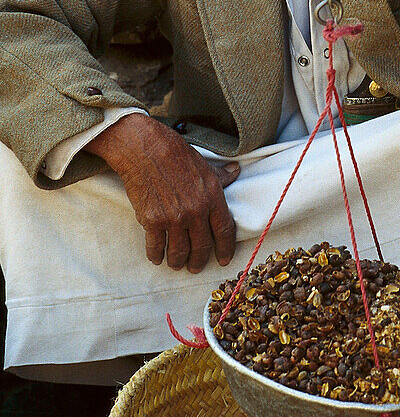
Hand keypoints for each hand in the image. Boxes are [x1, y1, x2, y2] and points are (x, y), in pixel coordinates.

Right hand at [87, 115, 238, 272]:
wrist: (145, 149)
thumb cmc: (175, 154)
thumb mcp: (204, 164)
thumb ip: (221, 175)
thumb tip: (236, 171)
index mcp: (212, 197)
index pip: (224, 230)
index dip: (225, 248)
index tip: (223, 259)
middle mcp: (196, 211)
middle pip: (202, 246)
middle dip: (199, 261)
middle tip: (195, 266)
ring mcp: (174, 218)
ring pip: (179, 252)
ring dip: (178, 262)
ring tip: (177, 264)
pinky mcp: (152, 221)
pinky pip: (156, 247)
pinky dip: (156, 255)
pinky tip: (157, 257)